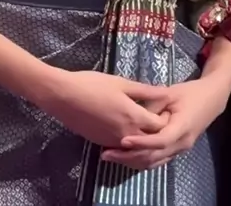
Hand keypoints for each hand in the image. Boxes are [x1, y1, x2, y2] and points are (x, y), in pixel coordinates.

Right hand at [40, 69, 169, 147]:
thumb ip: (145, 90)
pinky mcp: (102, 144)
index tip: (165, 108)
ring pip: (136, 146)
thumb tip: (166, 92)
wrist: (63, 97)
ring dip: (143, 138)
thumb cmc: (92, 85)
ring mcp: (114, 142)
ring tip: (140, 121)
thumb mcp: (121, 83)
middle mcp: (127, 135)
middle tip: (155, 115)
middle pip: (151, 140)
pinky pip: (122, 146)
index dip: (166, 118)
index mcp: (134, 117)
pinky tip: (123, 126)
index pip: (161, 126)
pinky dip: (128, 141)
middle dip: (156, 130)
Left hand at [101, 77, 223, 168]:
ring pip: (153, 162)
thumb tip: (133, 113)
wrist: (210, 100)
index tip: (123, 141)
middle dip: (129, 157)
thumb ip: (152, 104)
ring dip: (132, 161)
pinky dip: (140, 160)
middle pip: (153, 156)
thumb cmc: (188, 93)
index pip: (160, 141)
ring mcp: (178, 150)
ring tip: (111, 155)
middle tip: (106, 153)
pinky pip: (156, 160)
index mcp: (181, 128)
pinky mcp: (174, 150)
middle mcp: (181, 144)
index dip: (141, 142)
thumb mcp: (170, 94)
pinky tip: (124, 156)